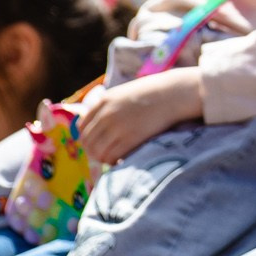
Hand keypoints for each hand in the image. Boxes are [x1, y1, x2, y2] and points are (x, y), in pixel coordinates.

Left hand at [76, 70, 203, 164]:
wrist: (172, 93)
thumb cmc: (153, 93)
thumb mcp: (124, 93)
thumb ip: (110, 106)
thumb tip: (101, 125)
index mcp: (104, 101)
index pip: (82, 127)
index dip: (87, 139)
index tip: (95, 144)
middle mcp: (106, 114)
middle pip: (87, 142)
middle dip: (93, 151)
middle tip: (103, 155)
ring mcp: (117, 126)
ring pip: (98, 152)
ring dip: (103, 158)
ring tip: (113, 159)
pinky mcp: (130, 138)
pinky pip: (112, 156)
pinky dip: (114, 161)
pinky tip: (121, 160)